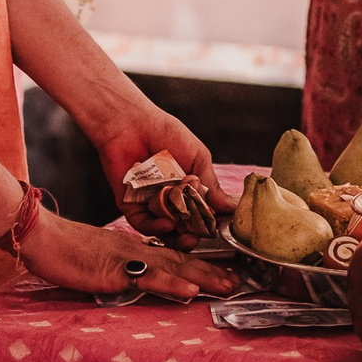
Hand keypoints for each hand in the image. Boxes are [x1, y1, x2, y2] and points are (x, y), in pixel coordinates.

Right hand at [16, 213, 238, 300]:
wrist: (41, 236)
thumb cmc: (65, 249)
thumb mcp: (99, 258)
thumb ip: (119, 265)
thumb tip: (135, 274)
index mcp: (135, 249)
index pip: (175, 256)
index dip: (202, 264)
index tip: (226, 272)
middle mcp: (138, 251)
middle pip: (183, 261)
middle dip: (213, 272)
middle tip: (242, 281)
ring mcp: (129, 260)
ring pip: (174, 268)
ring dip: (203, 277)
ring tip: (230, 285)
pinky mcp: (115, 271)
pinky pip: (147, 278)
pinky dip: (171, 284)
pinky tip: (190, 291)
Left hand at [90, 104, 235, 230]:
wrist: (132, 123)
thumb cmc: (166, 133)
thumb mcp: (198, 158)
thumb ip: (211, 185)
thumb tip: (231, 207)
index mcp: (188, 189)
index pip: (201, 214)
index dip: (208, 224)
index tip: (216, 229)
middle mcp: (170, 199)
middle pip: (184, 227)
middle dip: (193, 235)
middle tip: (199, 236)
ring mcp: (150, 204)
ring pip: (164, 231)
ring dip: (176, 237)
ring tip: (186, 237)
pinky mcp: (131, 206)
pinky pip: (143, 224)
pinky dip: (155, 228)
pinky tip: (166, 225)